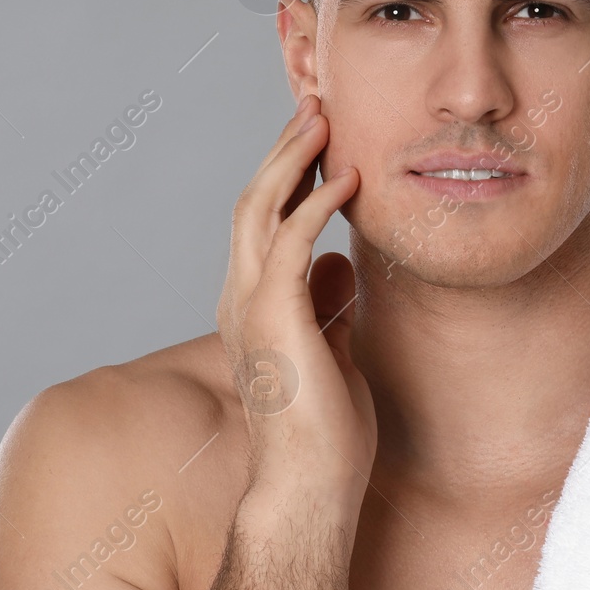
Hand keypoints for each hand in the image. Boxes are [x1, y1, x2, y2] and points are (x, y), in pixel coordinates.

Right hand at [215, 94, 374, 511]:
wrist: (310, 488)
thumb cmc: (325, 433)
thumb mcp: (332, 350)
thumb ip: (328, 305)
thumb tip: (341, 265)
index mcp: (253, 303)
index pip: (264, 220)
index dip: (288, 171)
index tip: (319, 132)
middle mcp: (241, 296)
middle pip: (254, 199)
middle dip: (285, 147)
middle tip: (315, 102)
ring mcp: (251, 305)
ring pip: (260, 208)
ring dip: (293, 158)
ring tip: (324, 116)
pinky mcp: (275, 317)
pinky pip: (291, 243)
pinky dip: (318, 204)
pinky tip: (348, 178)